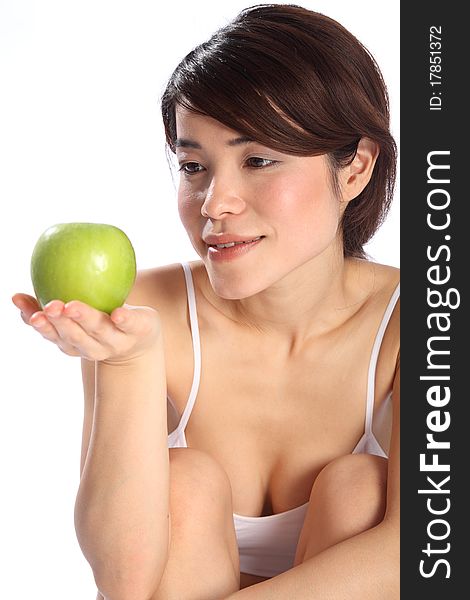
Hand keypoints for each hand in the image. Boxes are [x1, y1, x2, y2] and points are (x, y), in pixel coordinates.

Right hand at [11, 293, 162, 363]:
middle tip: (51, 306)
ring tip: (72, 305)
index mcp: (75, 343)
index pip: (55, 337)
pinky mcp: (138, 330)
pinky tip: (117, 312)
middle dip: (61, 322)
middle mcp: (94, 346)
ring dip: (85, 318)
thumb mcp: (72, 319)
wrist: (140, 341)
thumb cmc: (99, 322)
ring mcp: (117, 341)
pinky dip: (124, 319)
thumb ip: (45, 309)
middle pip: (75, 336)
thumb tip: (15, 296)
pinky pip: (130, 324)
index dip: (43, 328)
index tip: (34, 315)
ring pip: (99, 330)